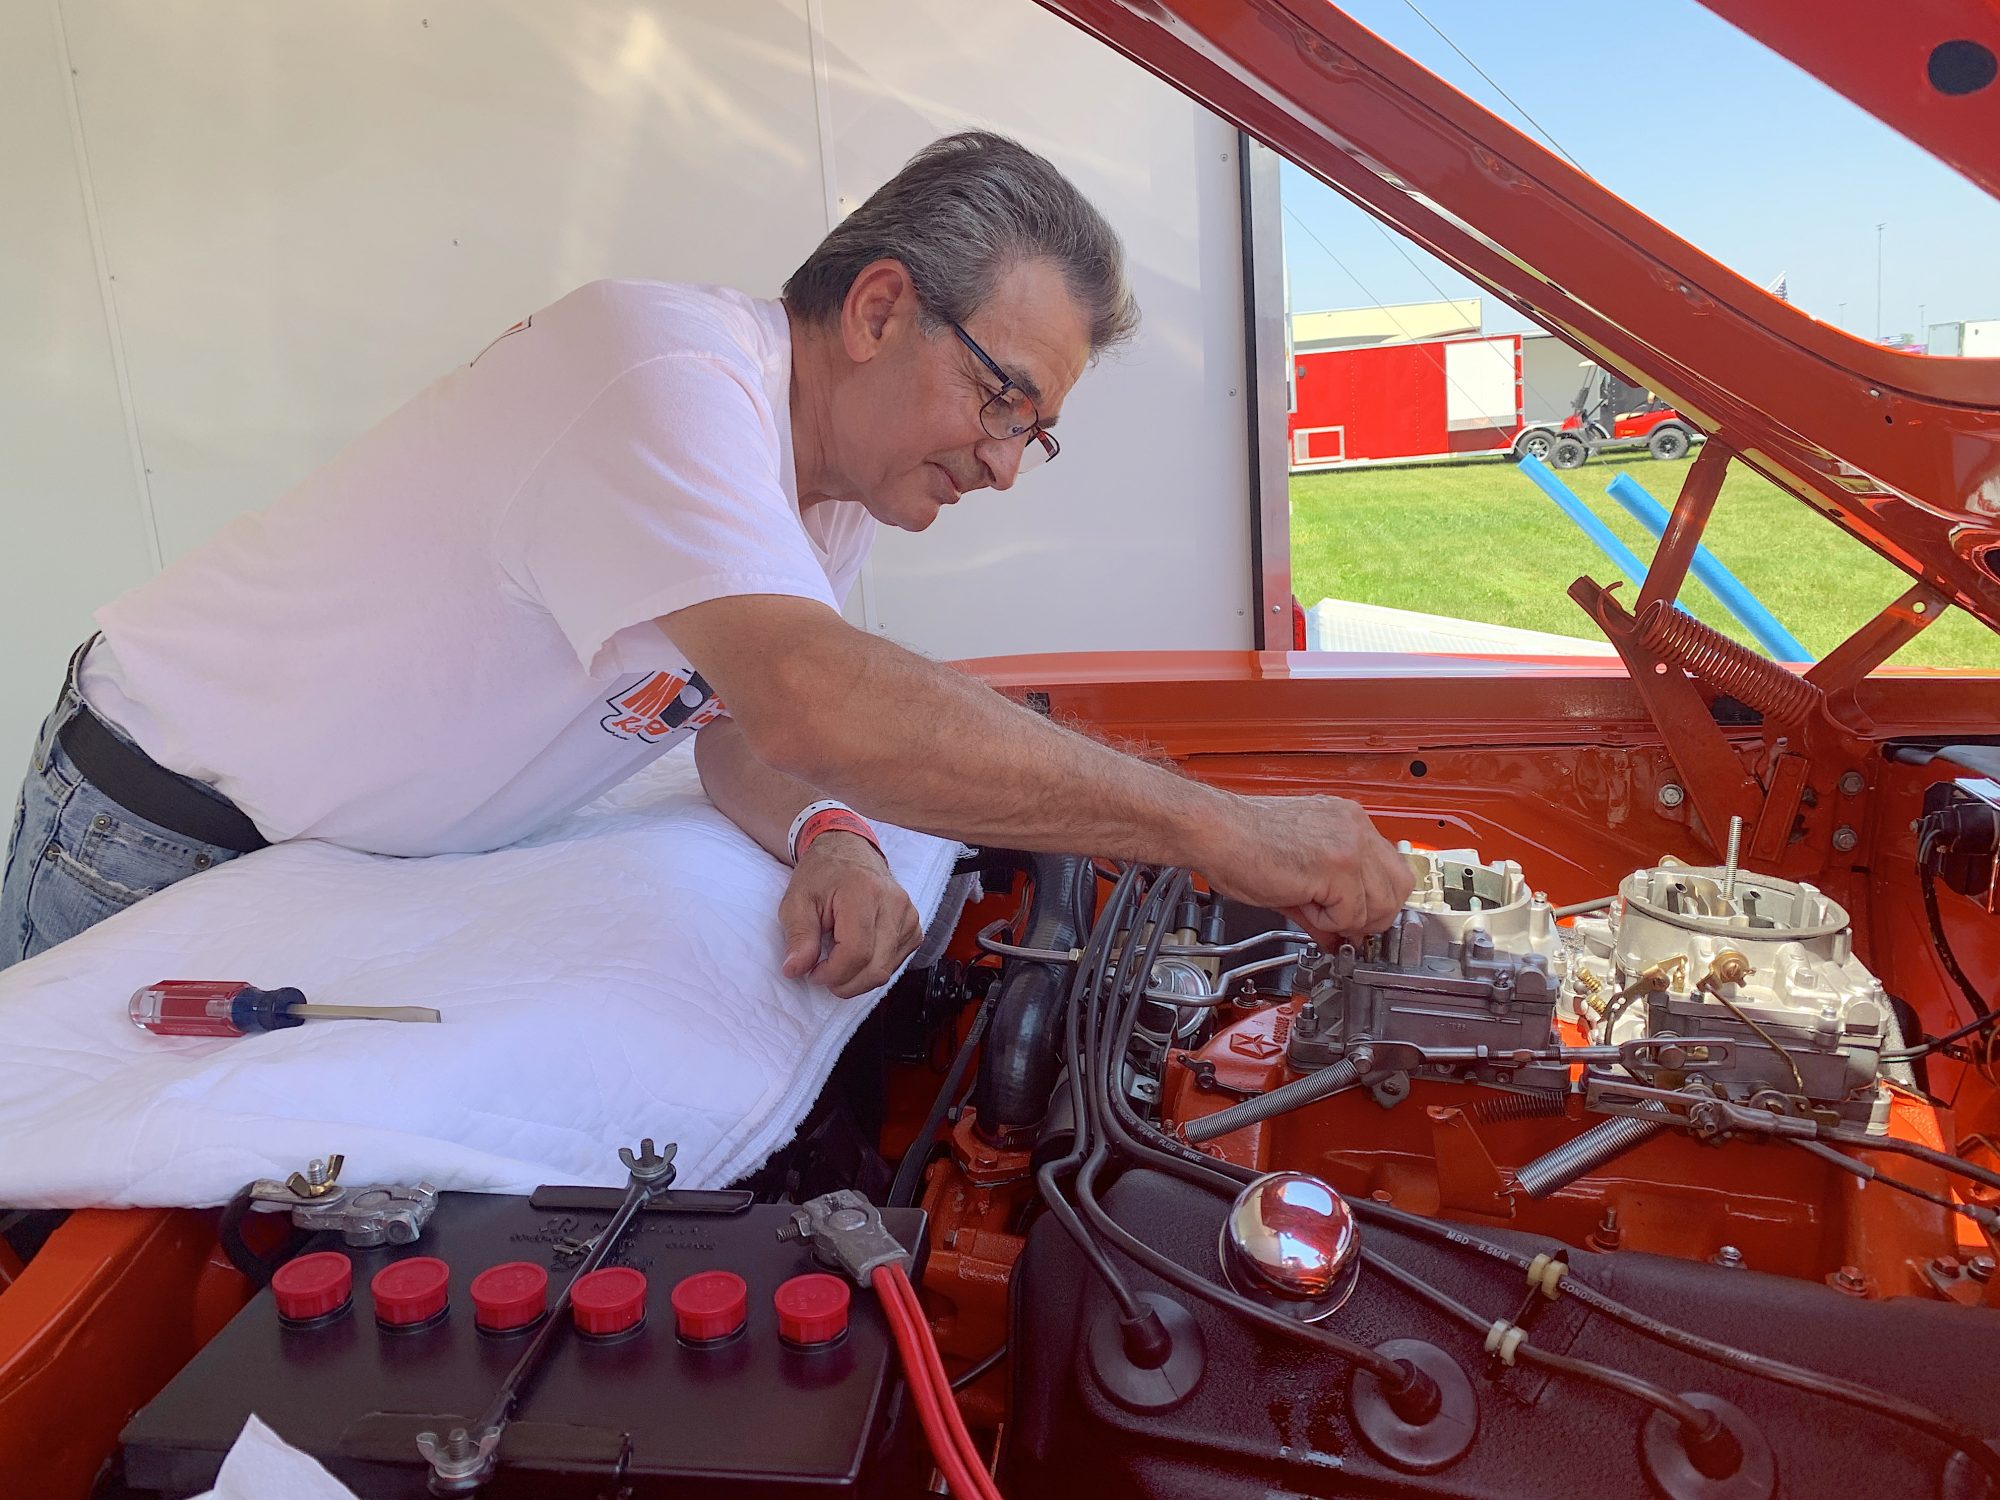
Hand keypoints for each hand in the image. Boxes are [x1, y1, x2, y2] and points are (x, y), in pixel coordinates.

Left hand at [779, 832, 924, 998]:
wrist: (848, 851)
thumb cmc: (821, 875)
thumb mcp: (796, 901)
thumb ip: (798, 936)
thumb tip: (795, 970)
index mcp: (864, 892)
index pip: (857, 952)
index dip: (833, 973)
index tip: (813, 973)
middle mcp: (894, 903)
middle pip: (876, 968)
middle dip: (845, 982)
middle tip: (822, 973)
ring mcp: (909, 916)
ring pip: (887, 971)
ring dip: (858, 978)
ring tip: (837, 959)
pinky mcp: (913, 927)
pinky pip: (895, 963)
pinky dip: (872, 969)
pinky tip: (856, 954)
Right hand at [1196, 794, 1413, 945]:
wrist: (1214, 831)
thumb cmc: (1240, 842)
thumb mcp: (1296, 870)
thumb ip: (1326, 900)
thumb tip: (1340, 932)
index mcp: (1346, 821)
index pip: (1390, 868)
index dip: (1375, 901)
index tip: (1356, 918)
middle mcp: (1354, 827)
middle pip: (1399, 887)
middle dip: (1373, 917)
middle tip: (1342, 925)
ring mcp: (1349, 844)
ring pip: (1382, 904)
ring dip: (1350, 920)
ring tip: (1315, 911)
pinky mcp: (1338, 866)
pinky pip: (1352, 914)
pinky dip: (1329, 923)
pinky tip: (1303, 905)